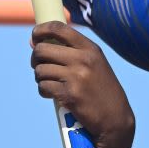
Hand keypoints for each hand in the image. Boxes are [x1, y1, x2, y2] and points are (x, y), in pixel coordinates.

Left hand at [30, 21, 134, 143]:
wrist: (114, 118)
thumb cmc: (101, 90)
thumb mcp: (93, 64)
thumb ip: (68, 51)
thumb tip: (33, 42)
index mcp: (90, 49)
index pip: (58, 28)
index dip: (41, 30)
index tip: (34, 36)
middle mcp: (83, 59)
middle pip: (42, 49)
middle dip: (35, 58)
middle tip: (40, 66)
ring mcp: (76, 77)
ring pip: (40, 70)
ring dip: (40, 77)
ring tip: (49, 83)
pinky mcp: (69, 95)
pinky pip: (43, 87)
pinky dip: (43, 90)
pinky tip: (52, 94)